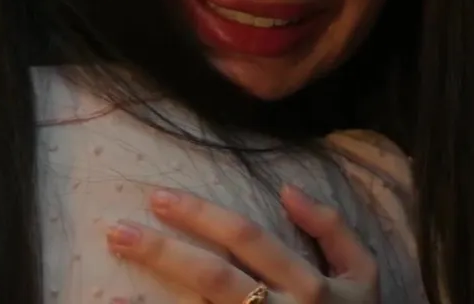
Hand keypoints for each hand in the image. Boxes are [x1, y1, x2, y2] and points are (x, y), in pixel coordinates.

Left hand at [105, 186, 376, 303]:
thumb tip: (287, 189)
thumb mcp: (363, 276)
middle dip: (163, 250)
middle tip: (117, 230)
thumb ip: (333, 230)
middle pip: (214, 277)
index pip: (247, 239)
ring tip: (110, 283)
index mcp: (309, 285)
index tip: (158, 198)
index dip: (201, 216)